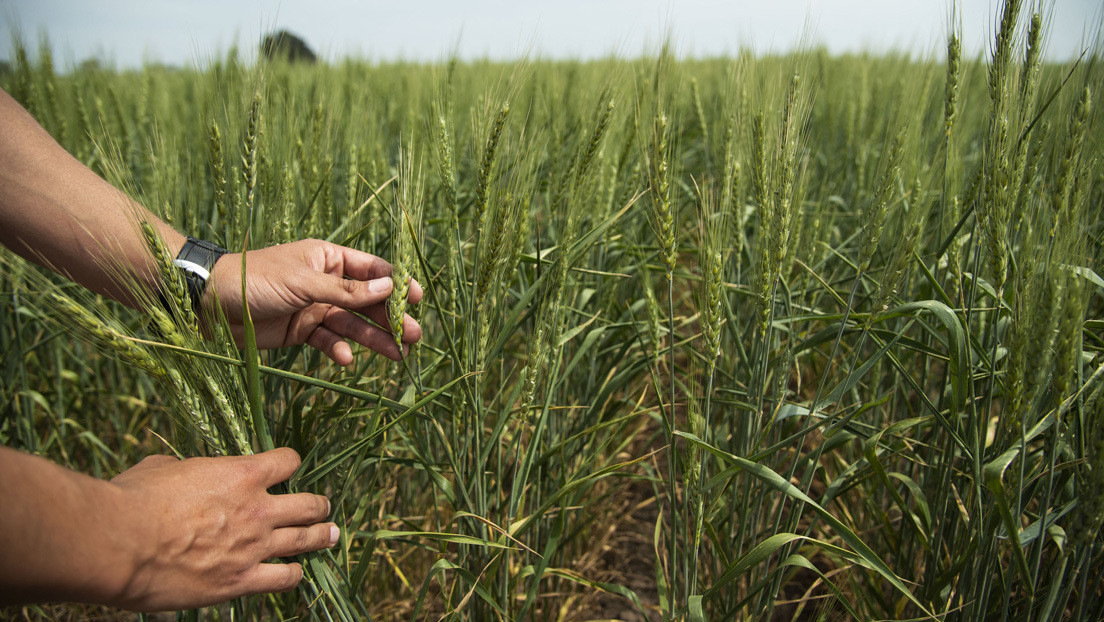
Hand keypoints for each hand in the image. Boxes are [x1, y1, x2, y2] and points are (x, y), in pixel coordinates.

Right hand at [107, 448, 334, 611]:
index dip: (289, 463)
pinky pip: (282, 579)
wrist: (121, 543)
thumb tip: (178, 470)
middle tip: (324, 507)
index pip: (287, 461)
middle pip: (308, 504)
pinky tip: (296, 573)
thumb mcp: (162, 468)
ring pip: (305, 540)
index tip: (289, 467)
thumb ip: (184, 469)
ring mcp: (253, 547)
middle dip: (318, 505)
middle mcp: (257, 509)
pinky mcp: (240, 581)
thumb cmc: (134, 499)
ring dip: (321, 536)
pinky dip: (293, 574)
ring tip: (332, 535)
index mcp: (241, 474)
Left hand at [207, 239, 422, 364]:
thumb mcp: (304, 283)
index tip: (418, 299)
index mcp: (327, 258)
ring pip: (352, 324)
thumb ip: (347, 291)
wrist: (207, 303)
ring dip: (373, 339)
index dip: (397, 283)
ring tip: (397, 355)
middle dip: (391, 318)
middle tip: (414, 336)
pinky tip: (345, 361)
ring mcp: (314, 307)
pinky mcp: (300, 331)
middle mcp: (325, 282)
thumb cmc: (256, 280)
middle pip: (367, 301)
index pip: (372, 269)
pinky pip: (328, 341)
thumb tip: (390, 286)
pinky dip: (338, 351)